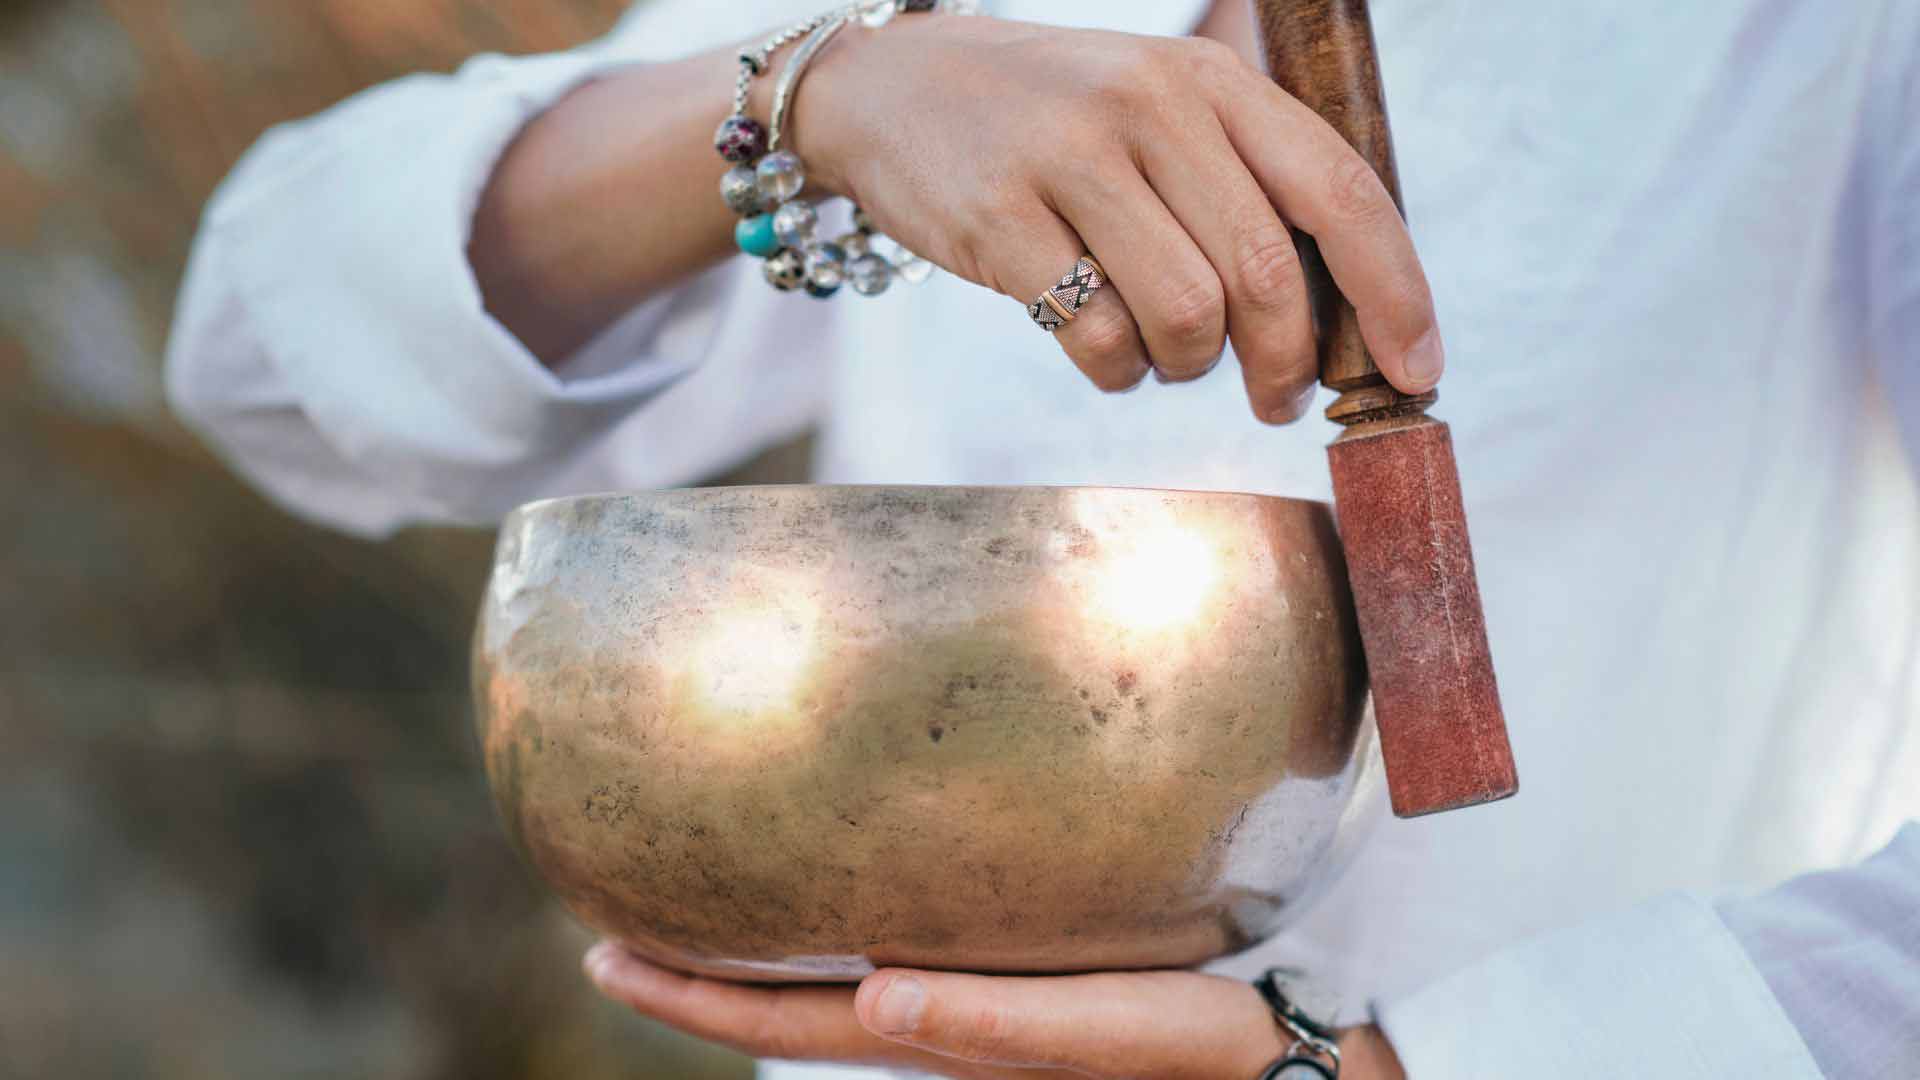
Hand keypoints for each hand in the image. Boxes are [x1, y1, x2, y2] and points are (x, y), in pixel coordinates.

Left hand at [583, 942, 1406, 1078]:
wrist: (1277, 1064)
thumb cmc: (1202, 1052)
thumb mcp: (1106, 1036)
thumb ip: (995, 1026)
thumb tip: (878, 1001)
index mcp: (945, 1044)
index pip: (786, 1024)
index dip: (691, 998)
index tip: (600, 954)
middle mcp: (939, 1032)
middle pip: (786, 1011)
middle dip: (696, 979)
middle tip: (610, 931)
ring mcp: (970, 1016)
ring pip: (830, 989)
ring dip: (755, 958)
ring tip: (696, 907)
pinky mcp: (1011, 986)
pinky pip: (891, 960)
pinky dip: (832, 938)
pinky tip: (835, 904)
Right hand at [790, 15, 1441, 422]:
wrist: (893, 87)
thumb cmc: (1051, 120)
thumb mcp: (1159, 109)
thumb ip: (1244, 184)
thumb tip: (1346, 315)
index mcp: (1211, 81)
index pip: (1340, 191)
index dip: (1394, 293)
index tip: (1416, 372)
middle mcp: (1151, 107)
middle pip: (1268, 274)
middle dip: (1287, 363)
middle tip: (1275, 397)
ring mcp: (1071, 159)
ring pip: (1187, 316)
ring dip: (1188, 366)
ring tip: (1162, 352)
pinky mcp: (1001, 219)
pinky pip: (1095, 338)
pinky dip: (1114, 370)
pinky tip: (1099, 346)